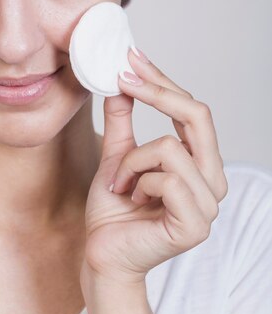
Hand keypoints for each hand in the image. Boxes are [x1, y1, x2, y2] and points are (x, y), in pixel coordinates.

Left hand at [81, 47, 228, 286]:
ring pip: (169, 147)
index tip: (132, 57)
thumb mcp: (117, 154)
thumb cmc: (113, 210)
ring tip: (121, 184)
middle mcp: (212, 180)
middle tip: (123, 79)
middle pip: (198, 115)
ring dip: (132, 161)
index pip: (192, 110)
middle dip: (156, 92)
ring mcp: (209, 204)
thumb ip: (123, 121)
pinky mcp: (196, 225)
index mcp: (200, 162)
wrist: (102, 255)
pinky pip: (165, 179)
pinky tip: (130, 200)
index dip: (163, 80)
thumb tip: (121, 81)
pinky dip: (137, 182)